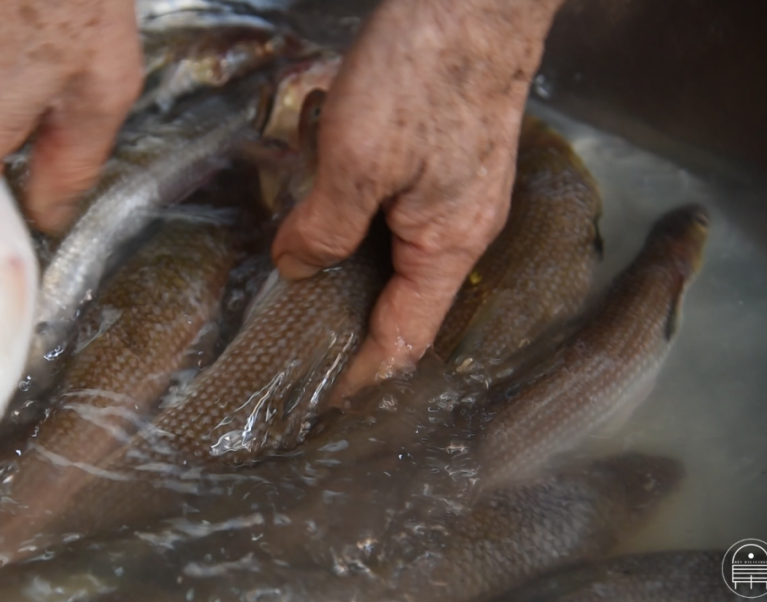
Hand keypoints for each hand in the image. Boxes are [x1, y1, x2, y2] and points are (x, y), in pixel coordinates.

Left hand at [271, 0, 564, 394]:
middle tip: (293, 337)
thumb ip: (325, 226)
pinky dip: (361, 225)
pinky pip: (400, 215)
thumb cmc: (425, 71)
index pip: (402, 338)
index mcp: (447, 245)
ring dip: (350, 269)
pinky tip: (324, 209)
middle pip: (401, 301)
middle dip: (348, 322)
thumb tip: (296, 267)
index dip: (361, 375)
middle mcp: (461, 229)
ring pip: (397, 255)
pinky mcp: (446, 161)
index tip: (322, 398)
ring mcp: (457, 195)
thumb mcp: (356, 160)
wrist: (473, 0)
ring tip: (297, 279)